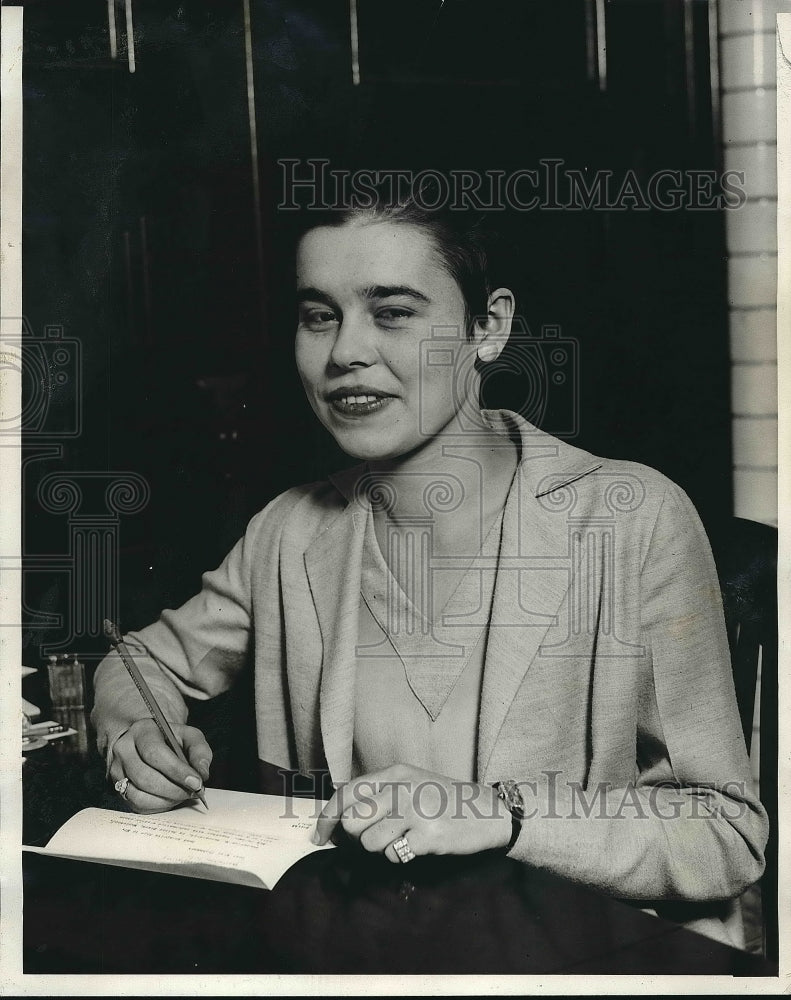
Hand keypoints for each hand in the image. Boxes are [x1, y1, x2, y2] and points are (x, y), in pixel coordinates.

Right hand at [108, 718, 211, 813]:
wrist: (150, 742)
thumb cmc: (172, 740)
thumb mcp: (189, 736)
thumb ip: (199, 752)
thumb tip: (202, 774)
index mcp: (142, 731)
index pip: (154, 753)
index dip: (176, 771)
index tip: (196, 782)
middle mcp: (123, 750)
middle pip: (145, 777)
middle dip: (173, 790)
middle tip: (192, 792)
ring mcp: (117, 771)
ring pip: (138, 795)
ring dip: (165, 800)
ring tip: (182, 795)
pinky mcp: (118, 789)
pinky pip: (136, 805)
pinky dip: (157, 807)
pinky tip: (170, 799)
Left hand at [312, 764, 511, 861]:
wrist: (487, 811)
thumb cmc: (444, 799)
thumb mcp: (411, 783)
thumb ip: (379, 794)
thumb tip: (340, 816)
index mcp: (395, 774)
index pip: (348, 792)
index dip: (327, 816)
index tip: (319, 834)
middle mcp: (402, 789)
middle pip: (352, 821)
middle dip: (358, 835)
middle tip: (379, 835)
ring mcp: (415, 812)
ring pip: (370, 842)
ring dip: (382, 847)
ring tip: (403, 838)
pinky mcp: (428, 836)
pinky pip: (394, 855)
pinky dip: (401, 856)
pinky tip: (417, 845)